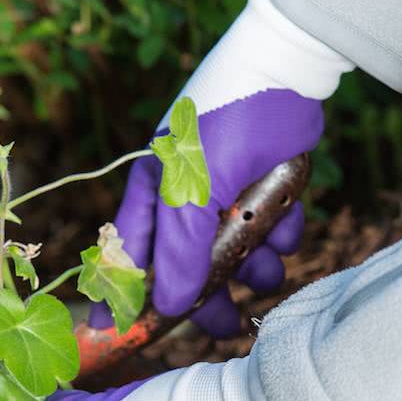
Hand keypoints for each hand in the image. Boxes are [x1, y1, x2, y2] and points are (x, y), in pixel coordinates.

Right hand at [89, 0, 351, 336]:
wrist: (284, 70)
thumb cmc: (218, 129)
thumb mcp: (190, 196)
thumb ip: (178, 254)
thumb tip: (169, 306)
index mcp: (153, 197)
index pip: (128, 254)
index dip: (121, 293)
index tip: (114, 329)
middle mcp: (185, 199)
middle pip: (189, 264)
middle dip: (210, 295)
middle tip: (228, 326)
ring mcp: (225, 193)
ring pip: (234, 249)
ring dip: (253, 267)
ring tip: (271, 278)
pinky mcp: (263, 184)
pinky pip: (269, 224)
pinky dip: (279, 234)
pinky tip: (287, 234)